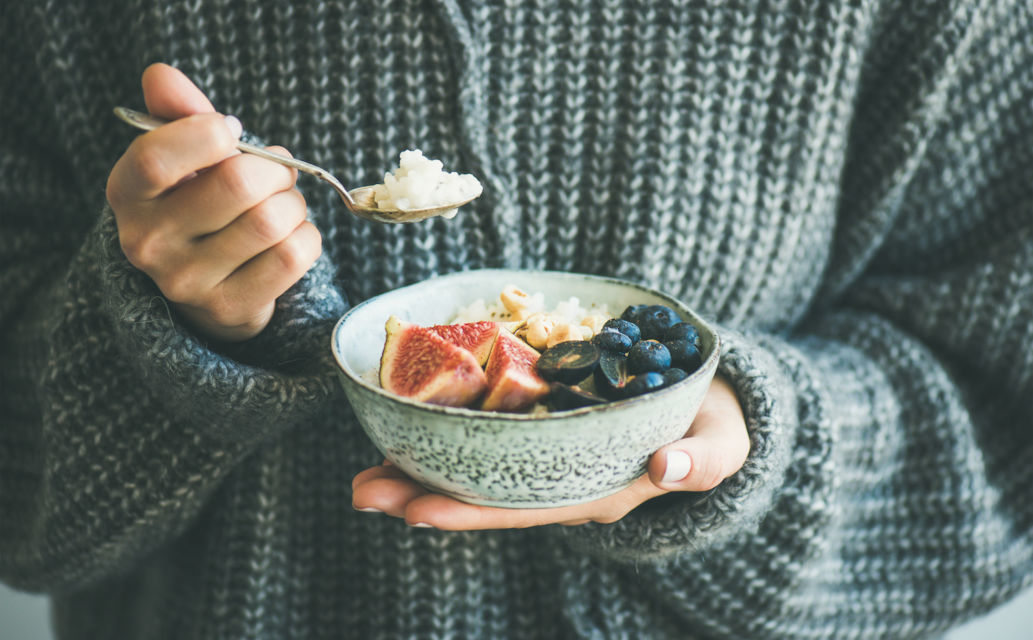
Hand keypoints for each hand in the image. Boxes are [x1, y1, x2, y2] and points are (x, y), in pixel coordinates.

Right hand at [106, 63, 321, 341]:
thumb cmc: (200, 204)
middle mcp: (148, 243)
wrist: (207, 286)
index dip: (207, 134)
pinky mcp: (230, 308)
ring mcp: (188, 282)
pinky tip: (291, 236)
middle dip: (274, 170)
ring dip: (294, 204)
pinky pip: (294, 255)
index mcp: (128, 194)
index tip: (231, 131)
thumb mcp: (185, 158)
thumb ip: (178, 113)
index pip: (157, 157)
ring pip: (272, 221)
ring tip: (283, 206)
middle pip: (237, 185)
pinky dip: (307, 236)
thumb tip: (161, 75)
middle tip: (277, 174)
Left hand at [352, 375, 748, 529]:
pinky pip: (490, 439)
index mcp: (597, 491)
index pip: (524, 509)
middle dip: (422, 497)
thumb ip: (704, 459)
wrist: (710, 406)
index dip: (470, 512)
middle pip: (484, 496)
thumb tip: (670, 468)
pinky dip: (448, 435)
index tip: (415, 511)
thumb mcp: (723, 443)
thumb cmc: (716, 427)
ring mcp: (550, 457)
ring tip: (364, 470)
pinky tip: (409, 426)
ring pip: (477, 471)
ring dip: (421, 470)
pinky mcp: (545, 428)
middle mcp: (563, 482)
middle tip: (361, 489)